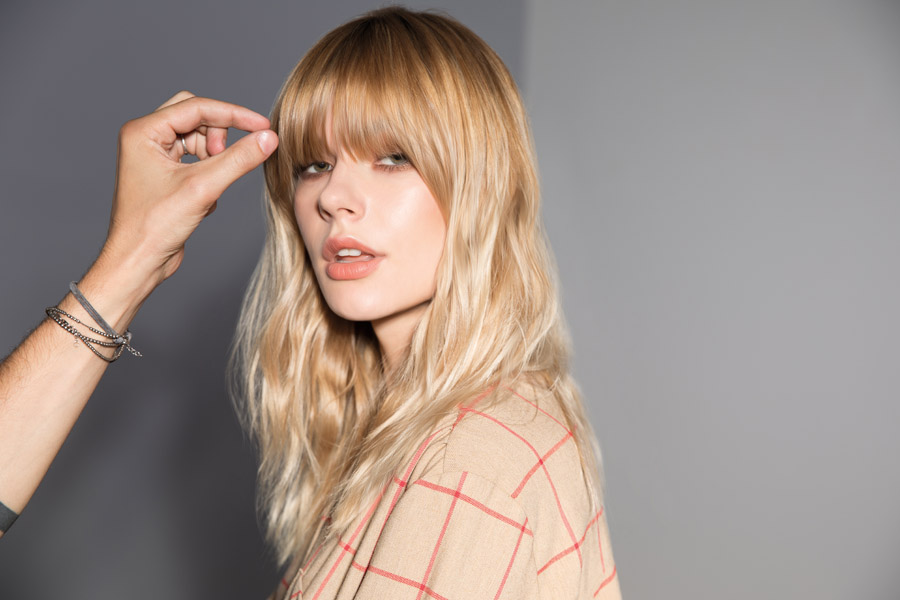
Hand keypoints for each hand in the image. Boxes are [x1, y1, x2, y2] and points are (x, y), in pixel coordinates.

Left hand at [101, 91, 277, 287]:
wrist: (138, 262)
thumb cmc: (154, 227)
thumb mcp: (203, 188)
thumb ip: (239, 159)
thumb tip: (268, 138)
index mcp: (143, 132)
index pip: (197, 108)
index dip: (234, 115)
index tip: (263, 126)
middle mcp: (145, 139)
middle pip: (196, 116)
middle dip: (219, 135)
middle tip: (227, 158)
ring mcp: (154, 156)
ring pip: (198, 138)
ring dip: (214, 157)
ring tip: (212, 184)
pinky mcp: (164, 174)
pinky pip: (197, 159)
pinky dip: (209, 173)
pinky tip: (204, 198)